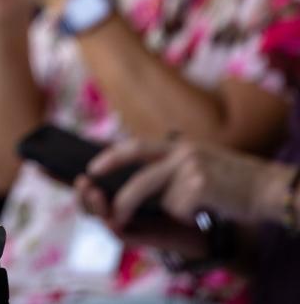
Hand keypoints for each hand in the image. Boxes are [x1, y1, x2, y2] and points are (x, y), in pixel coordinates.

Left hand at [84, 137, 295, 229]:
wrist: (272, 189)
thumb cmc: (236, 185)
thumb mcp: (202, 165)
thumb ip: (175, 167)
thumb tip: (143, 181)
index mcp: (180, 146)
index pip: (137, 147)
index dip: (111, 157)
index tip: (92, 168)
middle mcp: (183, 151)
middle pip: (140, 177)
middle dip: (123, 198)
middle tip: (111, 212)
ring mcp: (192, 166)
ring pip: (160, 197)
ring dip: (164, 209)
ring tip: (172, 213)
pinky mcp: (201, 184)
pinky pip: (180, 209)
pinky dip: (190, 217)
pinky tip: (211, 210)